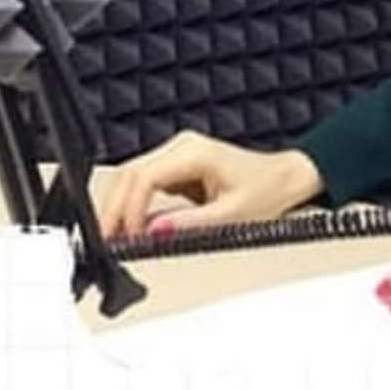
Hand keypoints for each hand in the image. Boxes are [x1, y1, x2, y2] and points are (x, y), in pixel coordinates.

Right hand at [96, 129, 323, 239]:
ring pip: (132, 178)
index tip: (127, 236)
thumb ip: (191, 224)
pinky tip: (129, 228)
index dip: (129, 209)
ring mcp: (177, 155)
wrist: (285, 178)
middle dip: (114, 209)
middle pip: (130, 174)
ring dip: (120, 208)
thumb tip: (155, 233)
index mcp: (195, 152)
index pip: (145, 177)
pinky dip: (133, 206)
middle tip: (105, 242)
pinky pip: (144, 185)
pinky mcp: (176, 167)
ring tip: (113, 239)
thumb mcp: (232, 215)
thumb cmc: (267, 190)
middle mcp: (182, 147)